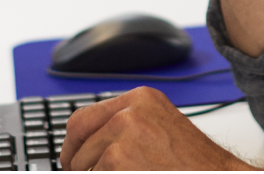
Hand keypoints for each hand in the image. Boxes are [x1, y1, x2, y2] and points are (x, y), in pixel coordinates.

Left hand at [59, 87, 255, 170]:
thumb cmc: (190, 161)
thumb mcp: (160, 127)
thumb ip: (127, 124)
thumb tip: (88, 139)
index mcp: (141, 98)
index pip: (85, 116)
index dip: (74, 142)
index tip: (73, 157)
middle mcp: (130, 110)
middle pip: (76, 134)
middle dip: (73, 159)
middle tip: (79, 170)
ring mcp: (122, 133)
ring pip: (82, 163)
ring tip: (131, 172)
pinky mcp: (116, 159)